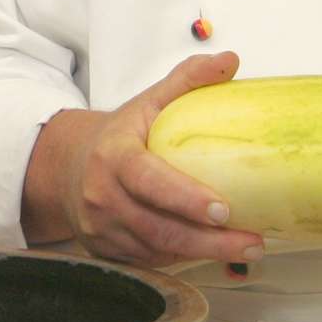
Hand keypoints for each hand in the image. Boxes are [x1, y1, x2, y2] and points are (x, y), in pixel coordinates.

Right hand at [22, 52, 265, 269]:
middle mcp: (103, 196)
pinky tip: (214, 253)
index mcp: (114, 157)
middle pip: (159, 227)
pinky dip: (184, 258)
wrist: (68, 167)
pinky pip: (150, 261)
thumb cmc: (120, 135)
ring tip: (247, 248)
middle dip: (210, 240)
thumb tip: (230, 61)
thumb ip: (187, 80)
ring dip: (203, 254)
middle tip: (252, 240)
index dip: (185, 198)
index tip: (223, 209)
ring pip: (157, 249)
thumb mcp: (148, 102)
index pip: (149, 181)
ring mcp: (102, 229)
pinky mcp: (107, 252)